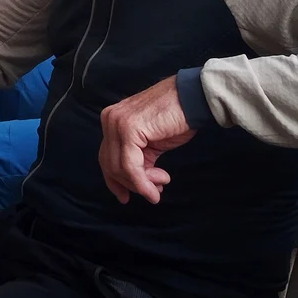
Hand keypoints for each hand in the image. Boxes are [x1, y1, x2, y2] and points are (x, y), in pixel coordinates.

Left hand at [97, 75, 194, 205]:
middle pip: (110, 164)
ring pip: (118, 168)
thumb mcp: (151, 143)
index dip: (114, 181)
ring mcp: (116, 122)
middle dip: (131, 184)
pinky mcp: (128, 128)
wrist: (192, 99)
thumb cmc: (176, 118)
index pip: (106, 156)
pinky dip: (142, 182)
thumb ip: (139, 158)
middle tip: (154, 191)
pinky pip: (130, 166)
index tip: (124, 198)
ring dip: (140, 185)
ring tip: (159, 186)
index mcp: (112, 120)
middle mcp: (109, 119)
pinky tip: (155, 188)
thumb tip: (137, 184)